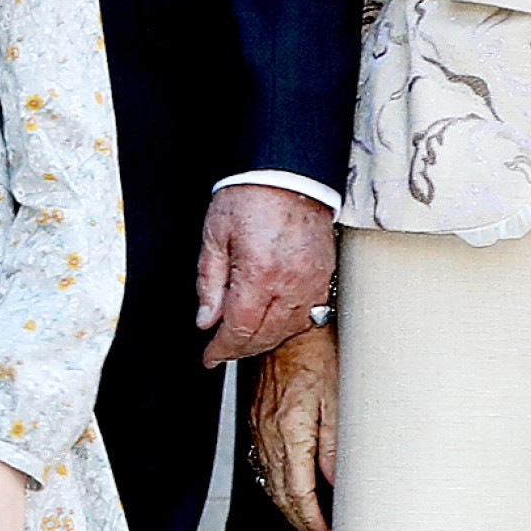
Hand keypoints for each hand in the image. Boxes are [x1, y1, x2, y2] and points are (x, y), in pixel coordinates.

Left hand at [195, 184, 335, 366]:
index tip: (209, 357)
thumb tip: (205, 319)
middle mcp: (291, 284)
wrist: (289, 172)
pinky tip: (270, 322)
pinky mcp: (325, 277)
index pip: (240, 328)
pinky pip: (308, 315)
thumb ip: (209, 281)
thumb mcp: (215, 234)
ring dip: (263, 340)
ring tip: (241, 337)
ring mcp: (313, 283)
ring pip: (288, 331)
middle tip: (220, 350)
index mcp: (260, 273)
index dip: (222, 348)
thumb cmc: (250, 195)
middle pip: (265, 336)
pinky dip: (287, 326)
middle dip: (239, 349)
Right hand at [248, 325, 339, 530]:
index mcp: (291, 431)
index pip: (299, 491)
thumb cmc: (318, 356)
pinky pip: (260, 464)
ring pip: (268, 481)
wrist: (289, 329)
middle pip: (279, 493)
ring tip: (307, 524)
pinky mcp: (256, 420)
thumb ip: (334, 446)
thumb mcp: (339, 400)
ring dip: (286, 508)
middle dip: (300, 522)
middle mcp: (269, 433)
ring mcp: (258, 427)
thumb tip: (335, 483)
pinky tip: (286, 492)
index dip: (312, 520)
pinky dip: (274, 486)